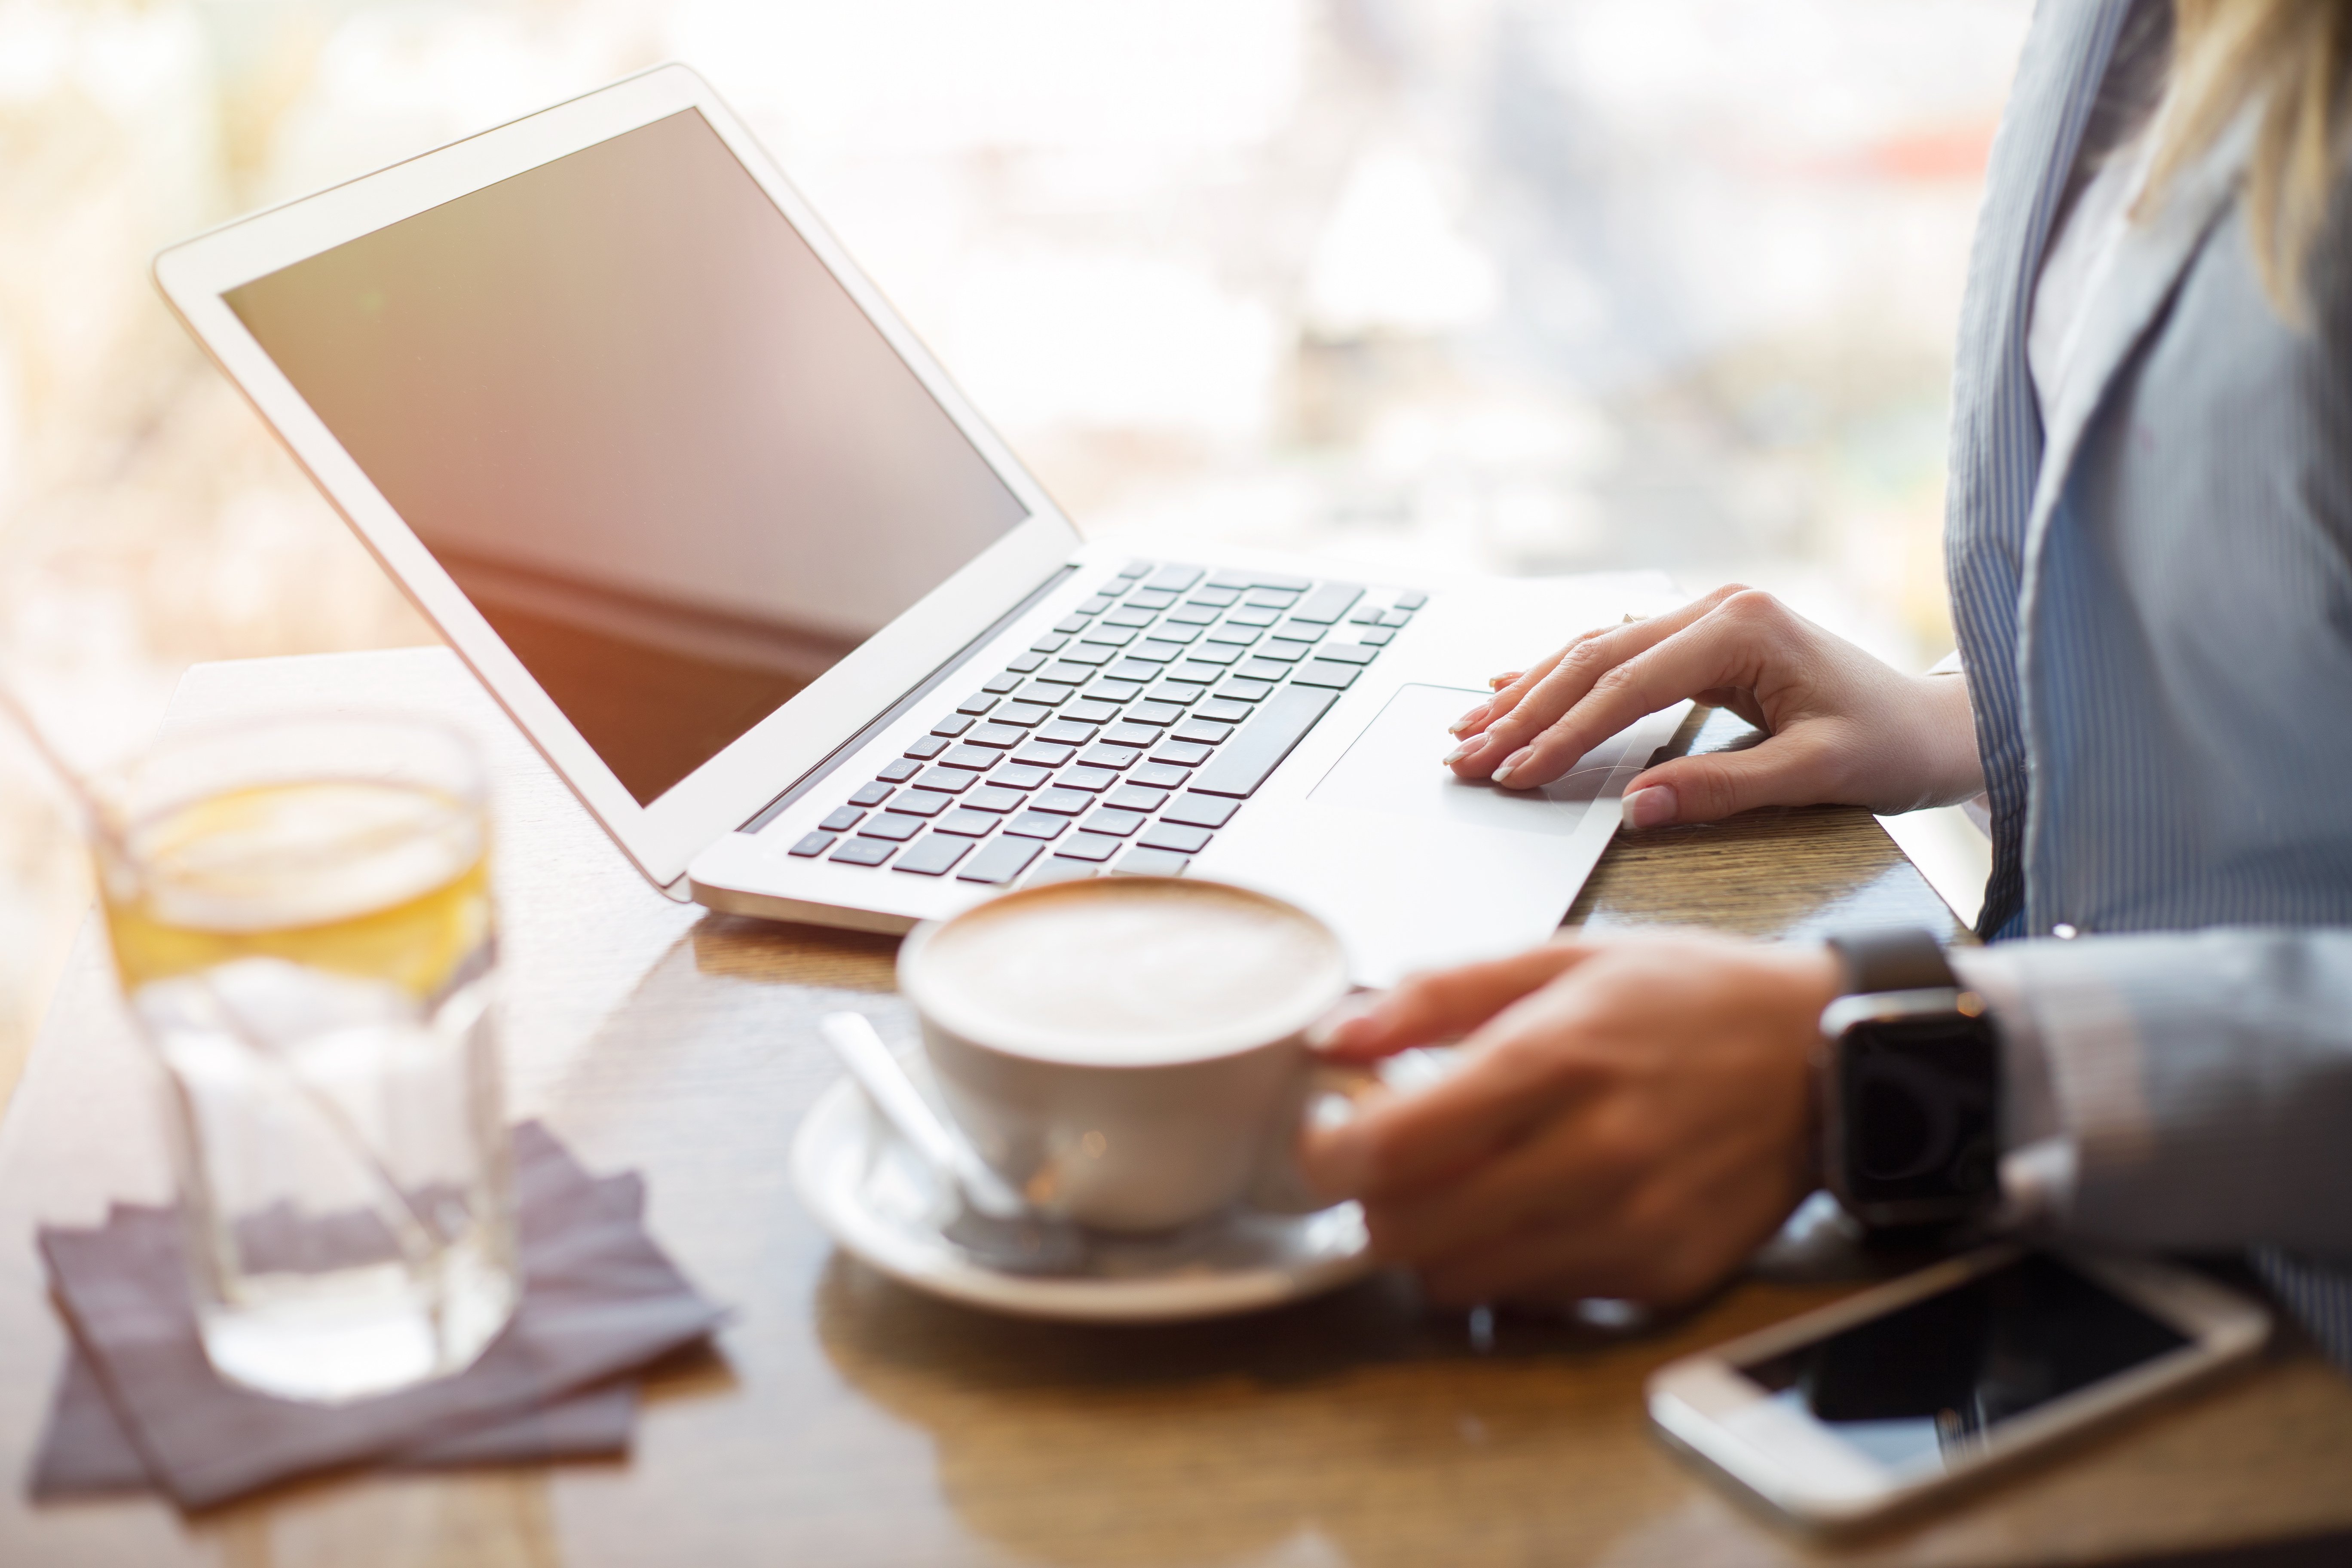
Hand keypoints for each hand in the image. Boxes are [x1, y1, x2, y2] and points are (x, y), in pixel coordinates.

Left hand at [1300, 933, 1838, 1308]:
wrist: (1829, 1063)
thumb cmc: (1692, 1000)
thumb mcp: (1564, 958)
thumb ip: (1439, 995)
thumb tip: (1339, 1034)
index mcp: (1557, 1062)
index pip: (1394, 1148)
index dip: (1329, 1151)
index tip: (1327, 1131)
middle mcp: (1592, 1156)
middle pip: (1407, 1230)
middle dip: (1370, 1200)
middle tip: (1385, 1161)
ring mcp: (1627, 1228)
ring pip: (1456, 1278)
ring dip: (1430, 1239)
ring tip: (1458, 1181)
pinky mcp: (1655, 1278)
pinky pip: (1530, 1298)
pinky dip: (1504, 1262)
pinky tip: (1530, 1206)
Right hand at [1441, 586, 1982, 825]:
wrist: (1935, 724)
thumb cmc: (1888, 747)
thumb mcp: (1815, 776)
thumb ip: (1724, 788)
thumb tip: (1636, 807)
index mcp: (1743, 628)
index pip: (1626, 687)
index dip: (1561, 734)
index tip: (1513, 773)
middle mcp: (1718, 607)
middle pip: (1594, 658)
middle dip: (1523, 711)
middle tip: (1465, 755)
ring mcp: (1707, 614)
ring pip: (1594, 649)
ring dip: (1528, 691)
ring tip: (1469, 730)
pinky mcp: (1703, 634)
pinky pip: (1615, 652)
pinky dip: (1559, 677)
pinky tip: (1510, 690)